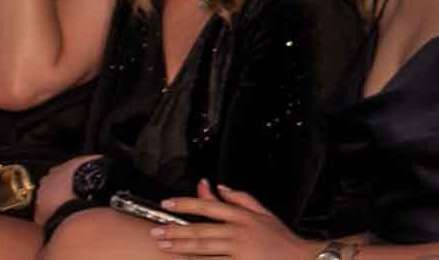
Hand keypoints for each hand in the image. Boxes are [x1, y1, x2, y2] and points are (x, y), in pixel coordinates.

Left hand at [154, 181, 312, 257]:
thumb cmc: (283, 240)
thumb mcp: (264, 214)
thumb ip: (240, 198)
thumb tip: (217, 186)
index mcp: (242, 216)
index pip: (208, 206)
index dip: (185, 203)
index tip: (167, 204)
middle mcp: (239, 232)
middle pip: (201, 230)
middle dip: (175, 231)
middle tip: (156, 232)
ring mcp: (240, 252)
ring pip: (204, 249)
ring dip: (181, 247)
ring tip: (164, 246)